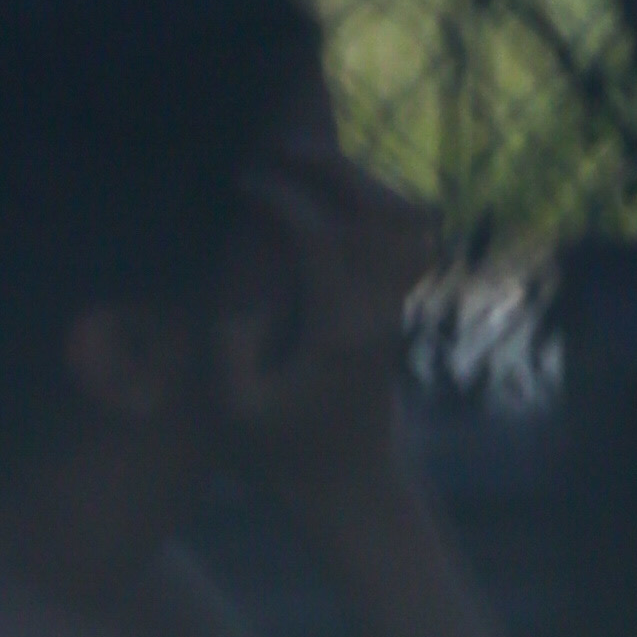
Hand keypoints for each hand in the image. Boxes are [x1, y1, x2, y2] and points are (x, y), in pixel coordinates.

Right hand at [211, 147, 430, 521]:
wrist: (351, 489)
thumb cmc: (284, 455)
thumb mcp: (237, 405)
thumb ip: (231, 337)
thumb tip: (240, 274)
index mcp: (340, 331)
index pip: (323, 237)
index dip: (282, 197)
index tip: (241, 182)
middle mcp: (379, 313)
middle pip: (380, 215)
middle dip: (333, 168)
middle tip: (281, 147)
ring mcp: (395, 310)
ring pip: (405, 223)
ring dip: (359, 181)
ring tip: (304, 161)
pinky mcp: (395, 311)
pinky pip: (403, 240)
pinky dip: (373, 204)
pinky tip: (327, 194)